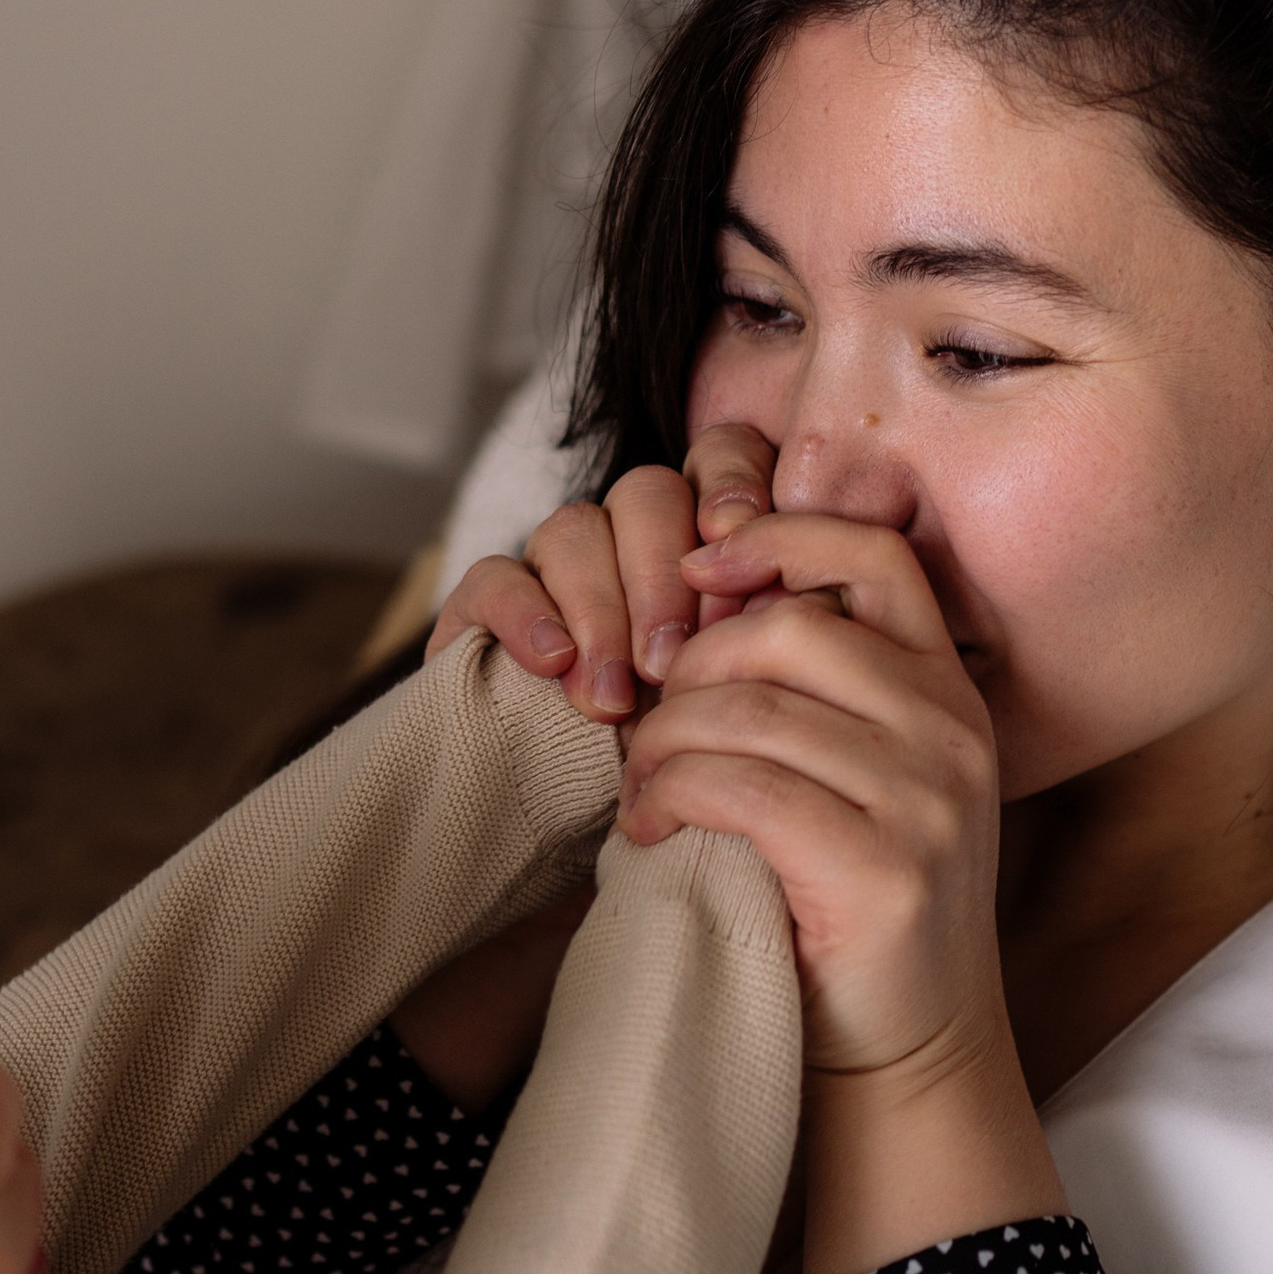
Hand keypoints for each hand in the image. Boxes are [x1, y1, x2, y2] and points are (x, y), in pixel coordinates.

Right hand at [425, 423, 776, 724]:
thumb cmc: (683, 757)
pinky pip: (496, 575)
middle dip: (662, 576)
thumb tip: (788, 598)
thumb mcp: (739, 698)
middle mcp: (630, 535)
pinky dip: (525, 615)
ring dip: (600, 614)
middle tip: (669, 662)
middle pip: (647, 492)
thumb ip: (764, 634)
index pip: (721, 456)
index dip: (730, 483)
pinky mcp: (484, 603)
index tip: (736, 538)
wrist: (584, 817)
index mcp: (704, 536)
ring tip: (613, 701)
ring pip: (575, 529)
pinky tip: (552, 665)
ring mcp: (554, 565)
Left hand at [616, 509, 1062, 1273]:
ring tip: (638, 792)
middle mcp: (952, 734)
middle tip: (640, 730)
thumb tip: (696, 613)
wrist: (906, 1061)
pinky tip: (650, 830)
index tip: (699, 565)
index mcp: (949, 695)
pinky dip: (670, 796)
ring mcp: (927, 799)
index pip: (877, 555)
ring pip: (749, 709)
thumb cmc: (850, 916)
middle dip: (688, 669)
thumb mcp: (862, 784)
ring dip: (662, 743)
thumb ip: (816, 700)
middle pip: (787, 629)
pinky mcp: (883, 868)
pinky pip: (738, 787)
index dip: (779, 536)